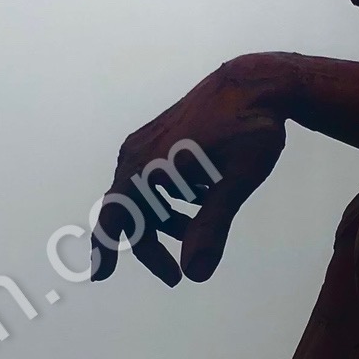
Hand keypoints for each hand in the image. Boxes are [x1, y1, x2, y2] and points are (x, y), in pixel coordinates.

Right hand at [91, 56, 291, 287]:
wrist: (256, 81)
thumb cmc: (248, 128)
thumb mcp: (235, 182)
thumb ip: (212, 227)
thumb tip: (195, 273)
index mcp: (148, 164)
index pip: (115, 214)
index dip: (105, 247)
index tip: (103, 276)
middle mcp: (138, 152)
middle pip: (131, 211)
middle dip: (151, 245)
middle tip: (176, 276)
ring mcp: (148, 143)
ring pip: (144, 195)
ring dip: (166, 220)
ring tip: (201, 230)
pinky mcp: (162, 138)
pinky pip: (155, 178)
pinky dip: (173, 198)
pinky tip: (203, 198)